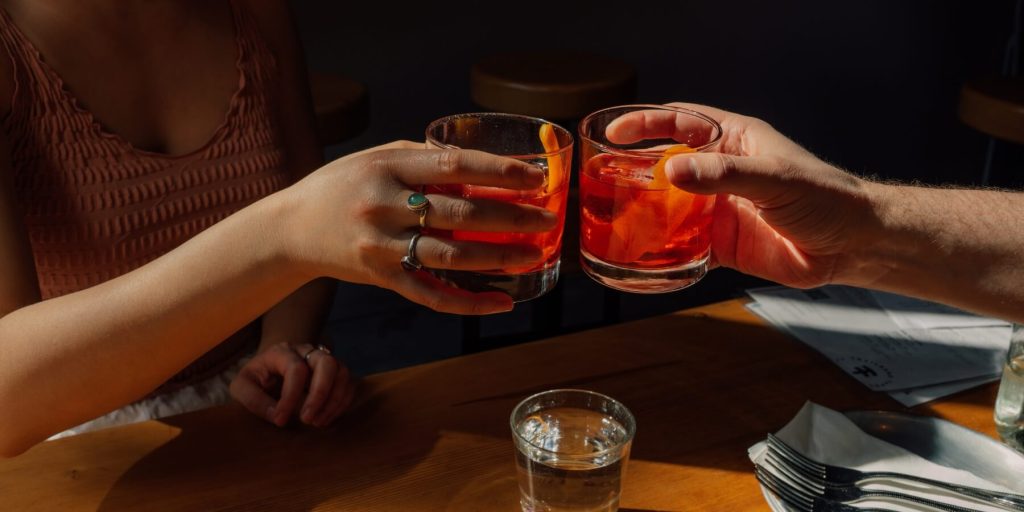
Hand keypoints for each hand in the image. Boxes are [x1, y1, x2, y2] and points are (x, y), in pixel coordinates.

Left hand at [230, 342, 353, 427]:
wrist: (271, 367)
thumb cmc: (257, 378)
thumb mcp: (242, 386)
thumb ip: (253, 399)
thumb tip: (277, 416)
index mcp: (282, 352)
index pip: (295, 369)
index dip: (291, 396)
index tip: (281, 421)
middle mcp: (307, 351)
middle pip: (327, 363)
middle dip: (320, 394)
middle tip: (308, 420)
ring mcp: (325, 360)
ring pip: (342, 372)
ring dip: (334, 400)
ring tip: (318, 423)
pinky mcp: (335, 373)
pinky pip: (349, 384)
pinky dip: (342, 403)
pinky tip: (327, 419)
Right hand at [279, 141, 557, 313]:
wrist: (290, 229)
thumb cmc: (340, 186)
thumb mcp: (375, 158)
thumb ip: (423, 158)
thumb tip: (478, 165)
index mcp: (386, 168)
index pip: (453, 165)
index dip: (498, 171)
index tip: (535, 177)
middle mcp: (383, 207)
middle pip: (459, 214)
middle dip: (510, 217)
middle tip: (547, 219)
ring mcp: (382, 247)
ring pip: (451, 257)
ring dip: (499, 258)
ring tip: (535, 254)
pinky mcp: (382, 278)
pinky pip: (432, 295)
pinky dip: (470, 302)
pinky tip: (502, 302)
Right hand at [605, 103, 879, 288]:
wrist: (852, 245)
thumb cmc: (823, 196)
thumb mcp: (773, 178)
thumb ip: (722, 175)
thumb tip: (670, 172)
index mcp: (732, 141)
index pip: (680, 122)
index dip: (645, 124)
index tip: (614, 133)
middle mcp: (719, 173)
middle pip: (664, 166)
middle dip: (632, 172)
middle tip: (600, 181)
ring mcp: (717, 209)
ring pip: (668, 209)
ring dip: (642, 215)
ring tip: (609, 222)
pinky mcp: (721, 244)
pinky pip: (682, 248)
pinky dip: (661, 255)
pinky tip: (640, 261)